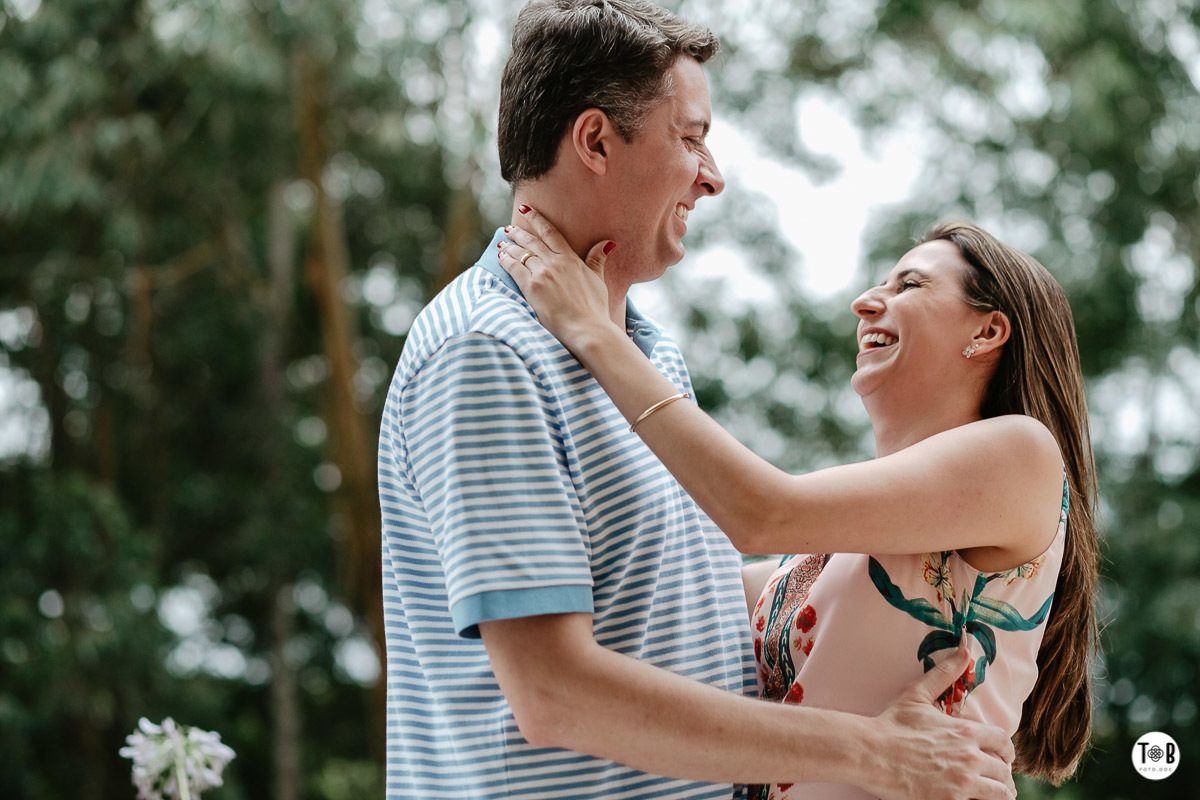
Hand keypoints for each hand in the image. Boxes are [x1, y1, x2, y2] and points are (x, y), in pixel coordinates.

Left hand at [497, 206, 616, 349]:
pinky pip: (514, 268)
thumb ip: (597, 260)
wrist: (587, 328)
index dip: (538, 220)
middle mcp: (555, 262)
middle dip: (519, 232)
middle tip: (509, 228)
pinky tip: (500, 256)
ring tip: (502, 242)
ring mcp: (542, 273)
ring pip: (522, 253)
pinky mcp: (532, 287)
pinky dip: (506, 260)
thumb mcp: (598, 280)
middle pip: (532, 241)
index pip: (551, 233)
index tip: (528, 211)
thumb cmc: (595, 309)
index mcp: (571, 259)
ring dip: (510, 247)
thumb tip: (606, 243)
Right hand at [865, 648, 1015, 799]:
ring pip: (1000, 792)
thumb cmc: (891, 724)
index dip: (1006, 750)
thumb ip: (945, 672)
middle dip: (1003, 774)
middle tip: (997, 778)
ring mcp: (961, 783)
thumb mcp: (918, 694)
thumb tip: (964, 648)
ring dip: (999, 792)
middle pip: (1004, 770)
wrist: (870, 753)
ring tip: (994, 794)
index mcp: (966, 732)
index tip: (1002, 756)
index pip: (1003, 742)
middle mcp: (970, 758)